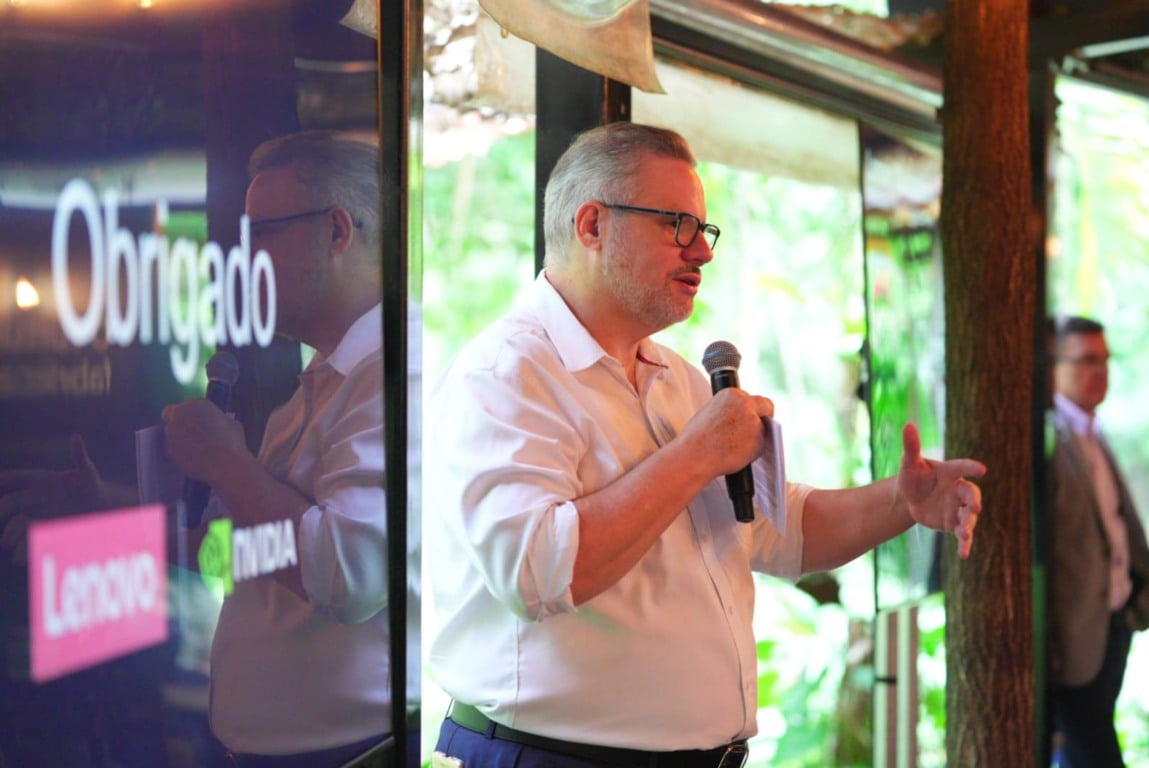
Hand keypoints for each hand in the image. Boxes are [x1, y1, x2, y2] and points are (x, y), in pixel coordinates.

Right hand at [0, 435, 103, 562]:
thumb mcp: (88, 472)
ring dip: (11, 534)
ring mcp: (38, 512)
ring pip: (17, 523)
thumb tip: (76, 437)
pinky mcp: (43, 527)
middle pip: (11, 503)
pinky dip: (23, 546)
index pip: (17, 478)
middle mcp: (36, 497)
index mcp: (42, 481)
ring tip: (8, 544)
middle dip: (2, 509)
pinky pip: (27, 536)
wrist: (101, 508)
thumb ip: (79, 457)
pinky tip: (21, 558)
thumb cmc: (94, 487)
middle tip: (1, 524)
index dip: (5, 479)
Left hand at [162, 398, 248, 485]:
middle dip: (178, 422)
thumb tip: (217, 423)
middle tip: (190, 433)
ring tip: (196, 449)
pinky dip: (181, 452)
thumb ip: (217, 419)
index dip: (190, 414)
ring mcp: (171, 433)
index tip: (198, 422)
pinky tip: (194, 458)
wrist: (225, 463)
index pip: (185, 406)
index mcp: (195, 404)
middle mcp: (178, 415)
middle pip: (171, 415)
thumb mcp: (230, 422)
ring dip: (179, 438)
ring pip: (171, 433)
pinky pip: (173, 449)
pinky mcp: (169, 450)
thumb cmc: (232, 440)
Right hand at [682, 388, 774, 477]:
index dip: (753, 409)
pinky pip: (761, 444)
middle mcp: (746, 403)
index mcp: (732, 394)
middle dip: (763, 417)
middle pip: (766, 406)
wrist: (694, 456)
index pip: (753, 398)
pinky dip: (753, 450)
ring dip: (756, 436)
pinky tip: (737, 454)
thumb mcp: (712, 412)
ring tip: (735, 447)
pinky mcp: (759, 439)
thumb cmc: (697, 438)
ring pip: (764, 428)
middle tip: (756, 430)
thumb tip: (741, 418)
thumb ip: (730, 411)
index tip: (752, 417)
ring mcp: (754, 421)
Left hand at [898, 423, 985, 557]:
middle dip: (973, 501)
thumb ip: (911, 447)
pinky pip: (962, 534)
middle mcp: (958, 490)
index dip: (972, 468)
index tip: (982, 470)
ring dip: (968, 524)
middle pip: (970, 495)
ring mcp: (957, 508)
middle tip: (975, 508)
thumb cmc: (912, 476)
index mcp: (950, 472)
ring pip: (968, 517)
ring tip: (964, 534)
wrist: (908, 498)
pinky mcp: (953, 523)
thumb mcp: (909, 463)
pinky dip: (964, 544)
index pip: (963, 468)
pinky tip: (963, 555)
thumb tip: (908, 425)